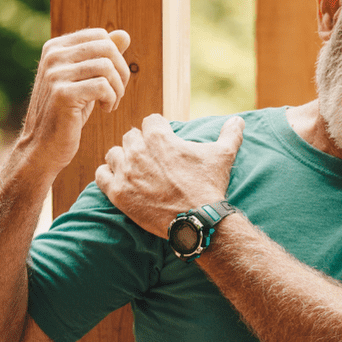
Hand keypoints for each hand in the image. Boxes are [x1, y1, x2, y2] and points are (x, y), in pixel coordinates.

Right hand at [17, 28, 132, 175]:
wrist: (43, 146)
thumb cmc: (67, 112)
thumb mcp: (85, 80)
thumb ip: (102, 56)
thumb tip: (124, 34)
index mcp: (55, 47)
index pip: (100, 35)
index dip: (116, 57)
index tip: (113, 79)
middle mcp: (53, 56)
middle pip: (106, 48)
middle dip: (121, 72)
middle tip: (117, 93)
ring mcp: (55, 74)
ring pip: (107, 67)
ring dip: (118, 89)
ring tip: (111, 103)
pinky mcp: (62, 94)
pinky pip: (103, 87)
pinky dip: (112, 99)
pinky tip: (106, 110)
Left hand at [96, 115, 244, 237]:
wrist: (197, 220)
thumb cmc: (209, 186)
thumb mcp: (223, 156)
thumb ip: (230, 134)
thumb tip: (239, 120)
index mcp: (160, 138)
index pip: (150, 121)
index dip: (158, 130)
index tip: (163, 140)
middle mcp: (138, 151)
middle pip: (130, 136)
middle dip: (140, 144)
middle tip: (151, 159)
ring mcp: (125, 172)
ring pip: (114, 154)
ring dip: (122, 159)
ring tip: (134, 170)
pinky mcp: (117, 193)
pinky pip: (101, 175)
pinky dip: (108, 176)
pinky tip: (119, 181)